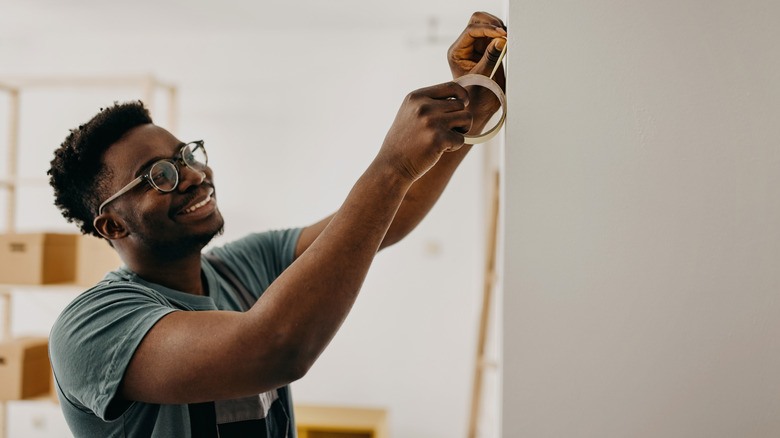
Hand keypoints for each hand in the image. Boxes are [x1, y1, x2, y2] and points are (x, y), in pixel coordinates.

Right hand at [378, 82, 471, 181]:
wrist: (392, 165)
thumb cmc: (404, 141)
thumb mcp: (411, 113)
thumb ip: (431, 102)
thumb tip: (461, 96)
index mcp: (416, 96)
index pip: (452, 87)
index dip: (462, 96)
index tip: (463, 104)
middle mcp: (423, 106)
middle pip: (461, 105)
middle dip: (459, 118)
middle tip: (446, 130)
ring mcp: (431, 122)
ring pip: (466, 119)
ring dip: (460, 131)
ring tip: (445, 138)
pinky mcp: (438, 139)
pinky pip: (461, 139)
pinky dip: (454, 146)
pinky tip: (439, 150)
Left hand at [448, 12, 506, 127]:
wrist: (479, 109)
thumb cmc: (476, 98)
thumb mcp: (483, 78)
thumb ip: (490, 58)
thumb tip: (500, 40)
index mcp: (457, 52)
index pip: (471, 30)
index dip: (488, 29)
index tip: (502, 35)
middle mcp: (464, 47)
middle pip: (476, 21)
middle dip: (492, 23)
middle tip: (505, 34)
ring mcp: (475, 47)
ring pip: (486, 24)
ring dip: (498, 28)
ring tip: (508, 39)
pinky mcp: (487, 49)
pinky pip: (495, 35)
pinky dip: (502, 35)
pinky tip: (508, 42)